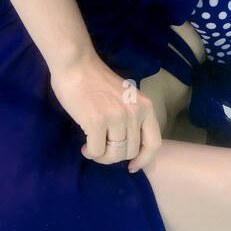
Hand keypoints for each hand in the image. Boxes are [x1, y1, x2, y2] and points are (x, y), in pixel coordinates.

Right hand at [49, 53, 161, 173]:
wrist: (76, 64)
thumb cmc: (97, 80)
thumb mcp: (126, 98)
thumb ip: (132, 117)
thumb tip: (129, 146)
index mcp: (145, 106)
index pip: (154, 143)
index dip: (144, 160)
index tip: (132, 166)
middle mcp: (135, 113)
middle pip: (131, 151)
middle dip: (115, 156)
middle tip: (102, 150)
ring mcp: (117, 117)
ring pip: (114, 154)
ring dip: (101, 156)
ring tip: (92, 148)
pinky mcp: (97, 121)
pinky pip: (97, 151)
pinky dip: (90, 152)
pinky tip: (85, 146)